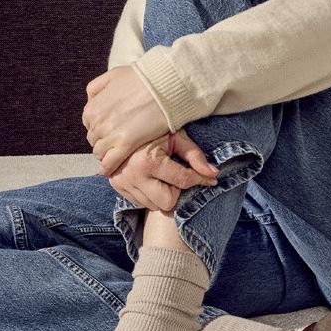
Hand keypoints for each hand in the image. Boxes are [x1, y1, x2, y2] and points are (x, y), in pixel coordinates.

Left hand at [84, 65, 173, 176]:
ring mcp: (111, 134)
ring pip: (99, 152)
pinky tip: (110, 171)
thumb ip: (97, 88)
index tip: (109, 129)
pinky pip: (110, 163)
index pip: (88, 124)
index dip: (99, 127)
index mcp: (93, 107)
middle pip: (94, 139)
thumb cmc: (142, 78)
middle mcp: (98, 122)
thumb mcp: (112, 75)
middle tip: (114, 141)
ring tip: (115, 154)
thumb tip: (91, 101)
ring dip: (105, 154)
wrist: (164, 85)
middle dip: (102, 141)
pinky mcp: (126, 144)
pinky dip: (107, 168)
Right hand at [106, 128, 220, 212]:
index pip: (183, 180)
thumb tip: (214, 173)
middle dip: (176, 192)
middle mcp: (134, 175)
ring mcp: (123, 182)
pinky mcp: (117, 186)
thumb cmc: (154, 130)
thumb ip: (195, 155)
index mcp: (149, 161)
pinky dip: (149, 195)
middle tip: (177, 177)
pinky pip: (140, 203)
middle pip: (167, 202)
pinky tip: (151, 179)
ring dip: (163, 195)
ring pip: (153, 205)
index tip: (211, 179)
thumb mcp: (176, 137)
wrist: (121, 124)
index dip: (201, 180)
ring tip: (162, 176)